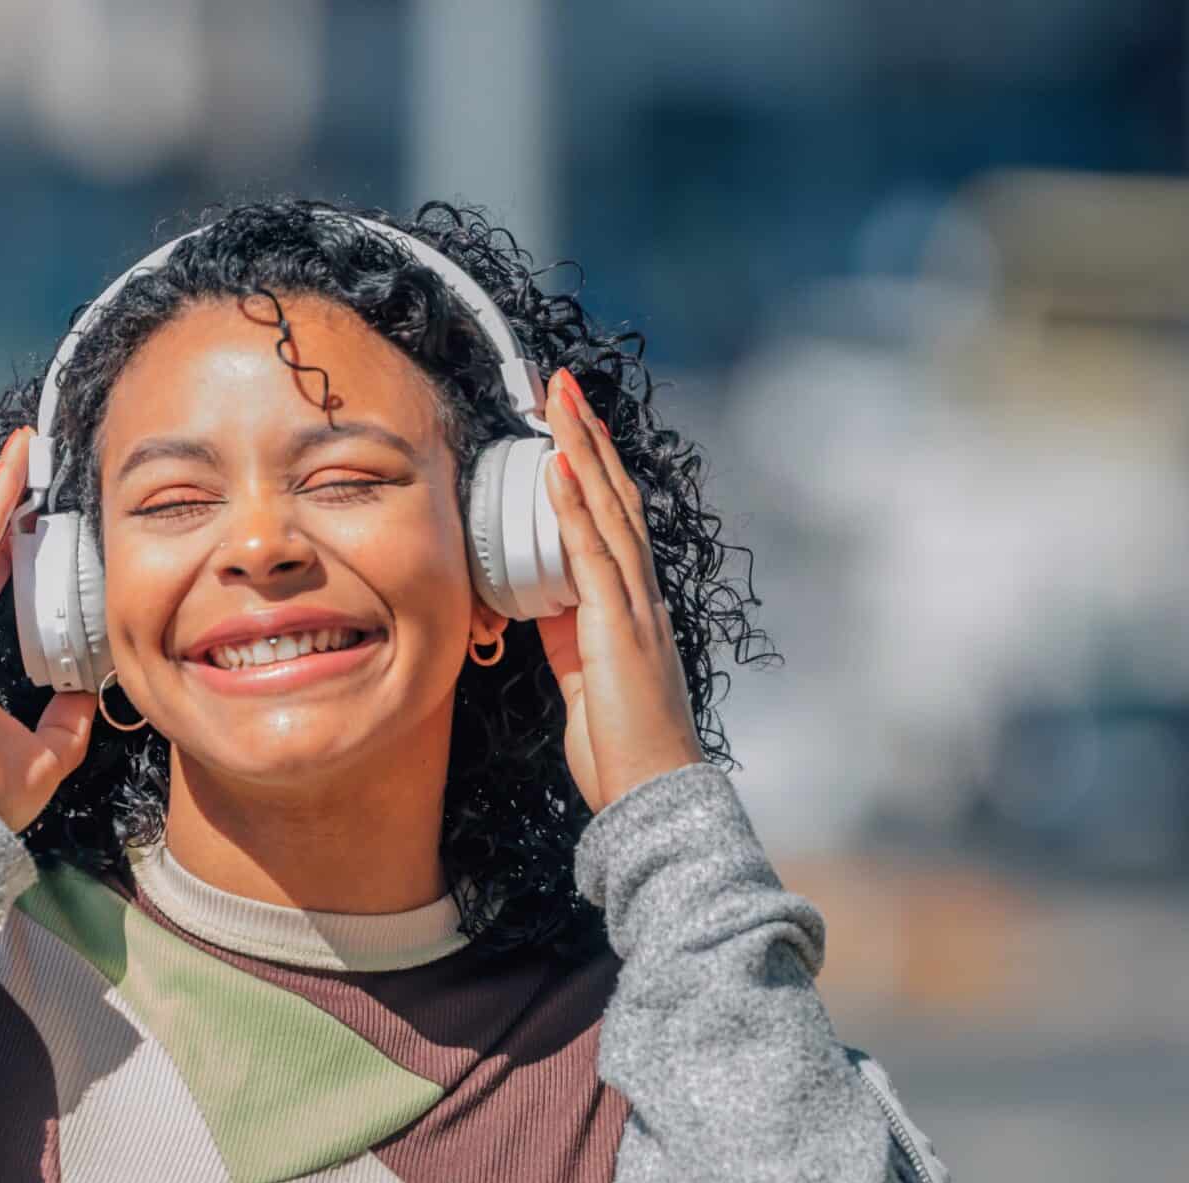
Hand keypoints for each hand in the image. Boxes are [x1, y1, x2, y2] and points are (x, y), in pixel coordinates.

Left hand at [537, 368, 705, 813]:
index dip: (591, 465)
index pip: (611, 516)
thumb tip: (537, 602)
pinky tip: (559, 469)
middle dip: (586, 436)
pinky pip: (593, 555)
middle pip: (614, 495)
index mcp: (630, 603)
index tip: (569, 421)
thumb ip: (565, 636)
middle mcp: (639, 593)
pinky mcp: (618, 627)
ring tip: (558, 401)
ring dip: (581, 451)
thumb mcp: (582, 678)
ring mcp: (634, 606)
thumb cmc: (621, 745)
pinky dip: (576, 508)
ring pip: (607, 509)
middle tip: (561, 383)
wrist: (651, 792)